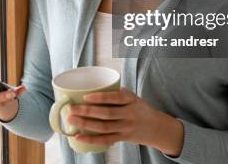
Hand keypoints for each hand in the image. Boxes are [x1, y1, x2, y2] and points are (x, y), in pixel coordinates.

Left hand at [67, 87, 183, 156]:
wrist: (156, 127)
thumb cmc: (139, 108)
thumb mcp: (132, 97)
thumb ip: (115, 93)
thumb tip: (90, 87)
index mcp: (131, 99)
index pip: (115, 98)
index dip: (100, 98)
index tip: (84, 96)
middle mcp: (129, 114)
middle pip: (106, 114)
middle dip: (87, 112)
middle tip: (71, 109)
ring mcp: (126, 127)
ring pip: (104, 127)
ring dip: (85, 124)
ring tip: (71, 120)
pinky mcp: (123, 138)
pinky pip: (105, 140)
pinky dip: (91, 139)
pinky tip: (79, 137)